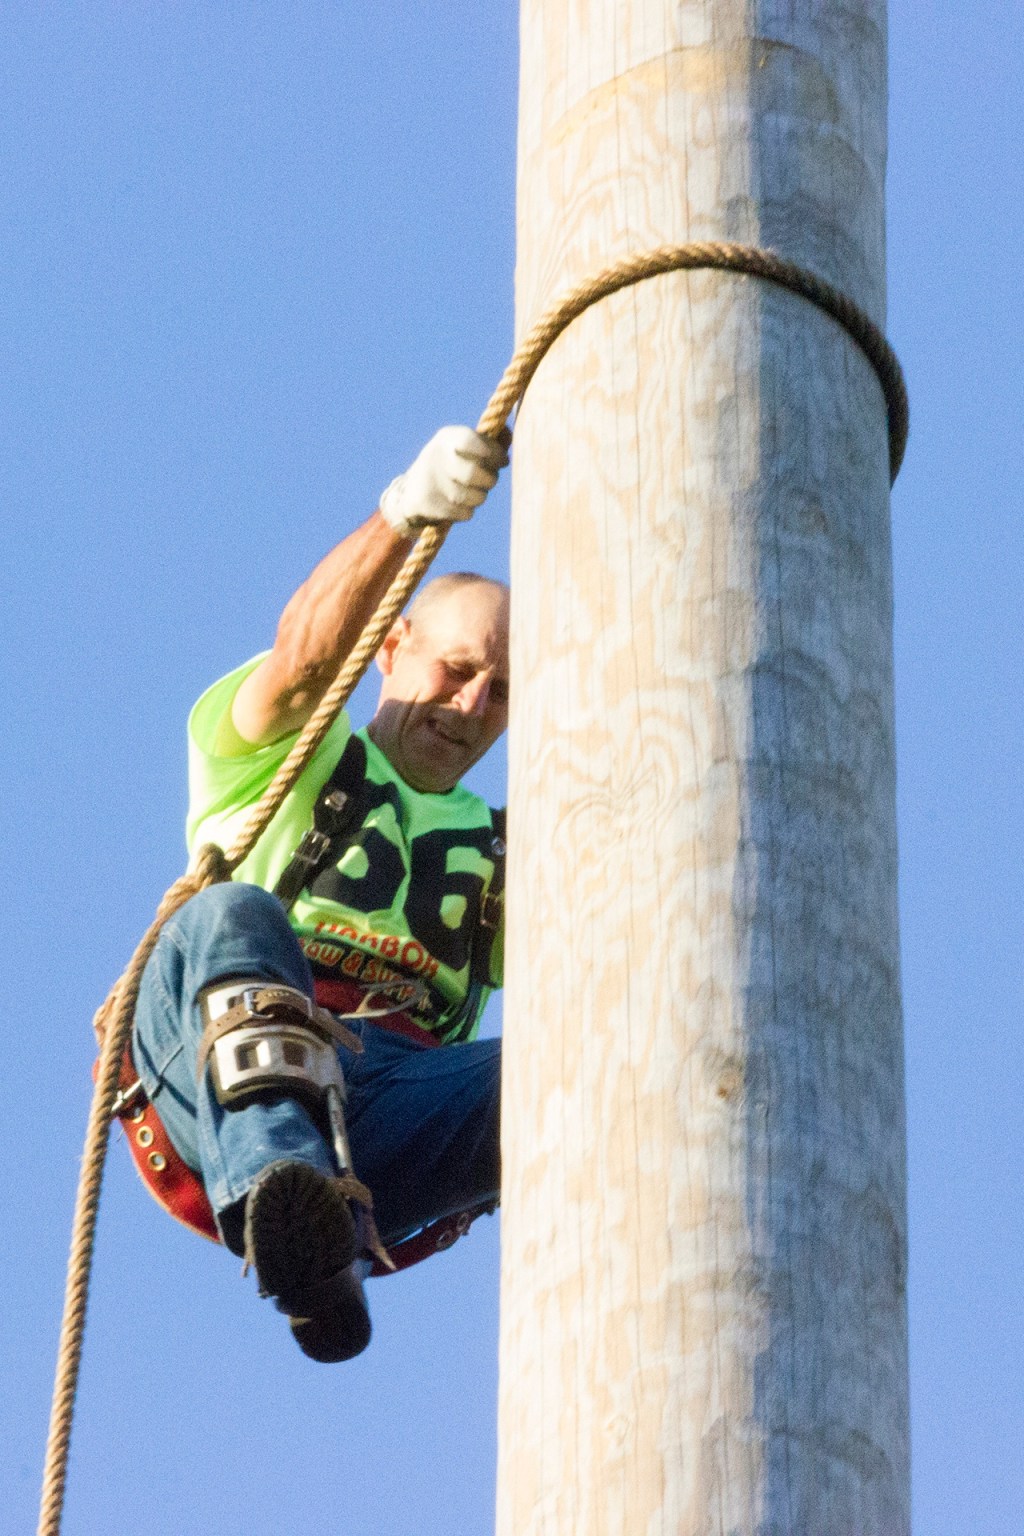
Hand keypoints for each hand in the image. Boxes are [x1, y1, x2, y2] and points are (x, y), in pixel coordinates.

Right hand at [378, 425, 509, 538]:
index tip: (503, 461)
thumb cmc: (451, 465)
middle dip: (490, 480)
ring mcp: (429, 480)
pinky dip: (467, 511)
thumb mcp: (466, 448)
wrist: (411, 492)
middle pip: (473, 474)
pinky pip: (464, 513)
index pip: (469, 440)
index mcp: (447, 438)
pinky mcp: (427, 503)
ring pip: (472, 496)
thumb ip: (491, 441)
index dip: (492, 451)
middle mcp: (435, 456)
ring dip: (480, 496)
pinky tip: (459, 505)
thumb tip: (508, 434)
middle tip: (491, 481)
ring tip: (475, 492)